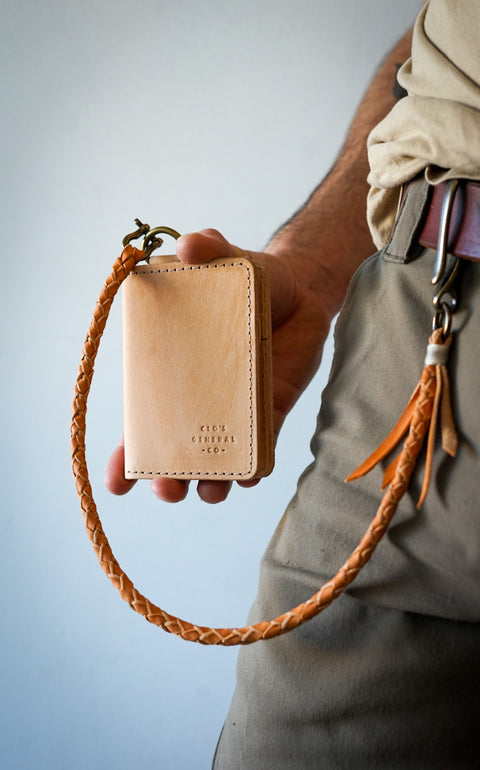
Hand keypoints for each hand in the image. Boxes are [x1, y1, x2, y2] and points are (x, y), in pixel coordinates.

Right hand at [105, 229, 331, 502]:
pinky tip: (251, 476)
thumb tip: (188, 243)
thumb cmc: (250, 278)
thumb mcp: (226, 258)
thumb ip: (208, 246)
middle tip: (168, 487)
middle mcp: (201, 400)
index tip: (116, 482)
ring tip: (210, 490)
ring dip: (210, 484)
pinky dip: (254, 468)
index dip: (126, 455)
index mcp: (174, 373)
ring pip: (217, 462)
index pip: (144, 422)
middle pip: (176, 454)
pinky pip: (261, 450)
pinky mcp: (271, 413)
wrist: (300, 289)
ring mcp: (237, 412)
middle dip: (167, 479)